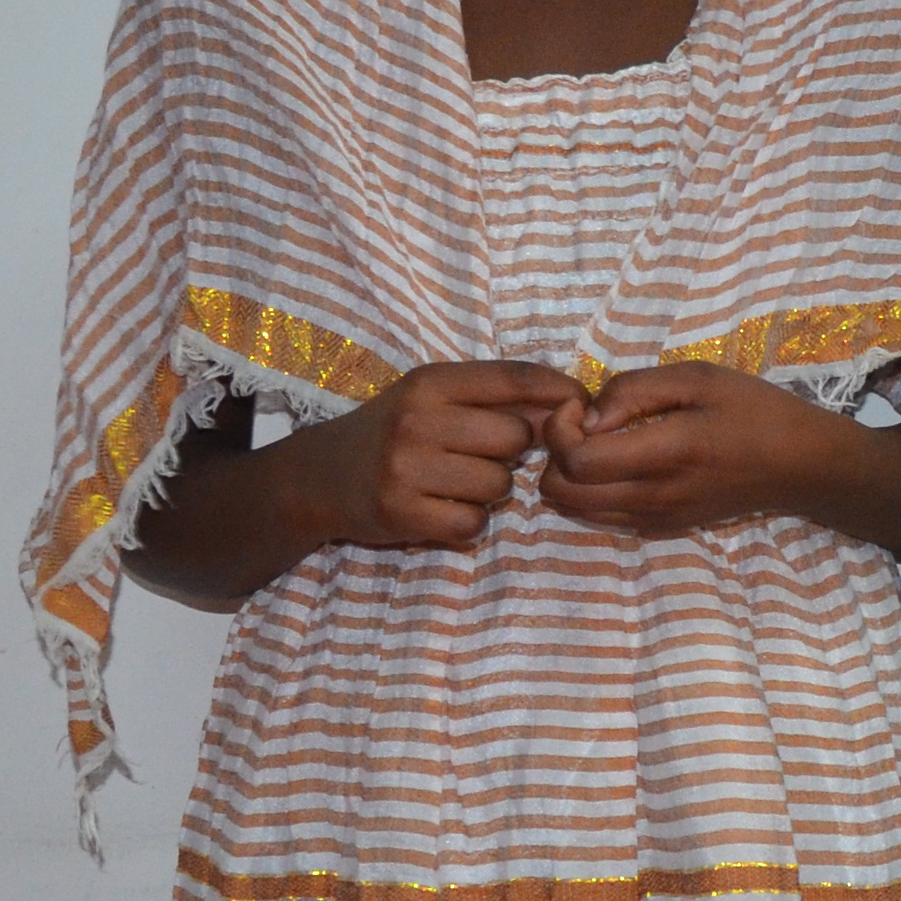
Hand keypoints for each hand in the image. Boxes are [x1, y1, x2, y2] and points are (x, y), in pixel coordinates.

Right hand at [314, 362, 585, 549]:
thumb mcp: (432, 398)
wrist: (318, 477)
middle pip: (516, 439)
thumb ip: (493, 398)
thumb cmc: (392, 431)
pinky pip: (472, 524)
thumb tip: (571, 403)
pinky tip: (440, 509)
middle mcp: (417, 419)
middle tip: (481, 457)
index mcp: (430, 381)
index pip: (513, 377)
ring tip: (455, 484)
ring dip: (490, 492)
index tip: (582, 405)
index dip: (559, 391)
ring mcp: (405, 467)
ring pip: (499, 486)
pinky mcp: (400, 513)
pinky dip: (466, 523)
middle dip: (512, 453)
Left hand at [535, 361, 845, 538]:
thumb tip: (588, 416)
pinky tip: (618, 463)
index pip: (576, 461)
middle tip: (584, 424)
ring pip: (573, 510)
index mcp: (666, 453)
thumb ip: (635, 390)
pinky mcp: (660, 529)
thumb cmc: (755, 411)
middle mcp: (653, 497)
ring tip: (598, 442)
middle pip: (560, 492)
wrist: (801, 467)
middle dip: (554, 453)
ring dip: (569, 475)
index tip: (581, 404)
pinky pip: (599, 517)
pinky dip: (589, 491)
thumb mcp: (699, 377)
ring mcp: (655, 519)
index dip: (560, 429)